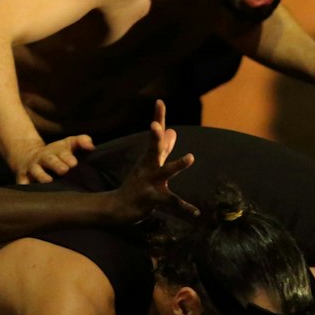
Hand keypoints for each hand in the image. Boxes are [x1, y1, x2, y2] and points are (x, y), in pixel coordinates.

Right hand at [13, 134, 93, 184]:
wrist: (27, 155)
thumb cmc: (56, 153)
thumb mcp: (68, 143)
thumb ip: (82, 141)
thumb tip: (91, 146)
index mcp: (56, 151)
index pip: (63, 152)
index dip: (68, 157)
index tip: (74, 163)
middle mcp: (43, 158)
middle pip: (50, 160)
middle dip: (56, 165)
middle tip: (64, 170)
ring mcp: (32, 168)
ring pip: (36, 172)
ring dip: (41, 176)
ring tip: (49, 181)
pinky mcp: (23, 177)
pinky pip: (22, 182)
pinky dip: (25, 187)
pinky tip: (29, 193)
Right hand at [113, 101, 197, 219]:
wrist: (118, 208)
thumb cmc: (137, 184)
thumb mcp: (150, 164)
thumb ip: (164, 149)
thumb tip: (174, 131)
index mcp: (150, 158)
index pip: (156, 135)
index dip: (159, 117)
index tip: (160, 101)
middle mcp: (149, 167)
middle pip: (153, 149)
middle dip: (155, 137)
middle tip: (155, 125)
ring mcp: (150, 183)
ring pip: (164, 172)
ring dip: (177, 164)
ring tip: (190, 157)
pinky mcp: (153, 199)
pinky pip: (172, 203)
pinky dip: (184, 208)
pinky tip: (196, 213)